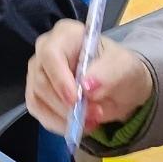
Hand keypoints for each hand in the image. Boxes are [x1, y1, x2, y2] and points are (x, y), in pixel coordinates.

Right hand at [25, 19, 153, 136]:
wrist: (121, 86)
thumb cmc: (122, 70)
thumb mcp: (126, 67)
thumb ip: (109, 73)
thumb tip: (87, 86)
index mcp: (66, 34)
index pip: (51, 54)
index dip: (60, 79)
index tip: (76, 101)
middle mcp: (45, 50)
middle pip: (41, 80)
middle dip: (66, 105)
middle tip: (94, 117)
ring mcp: (38, 72)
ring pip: (37, 98)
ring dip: (62, 117)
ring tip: (90, 123)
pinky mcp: (36, 93)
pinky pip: (38, 111)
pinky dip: (56, 123)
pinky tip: (76, 126)